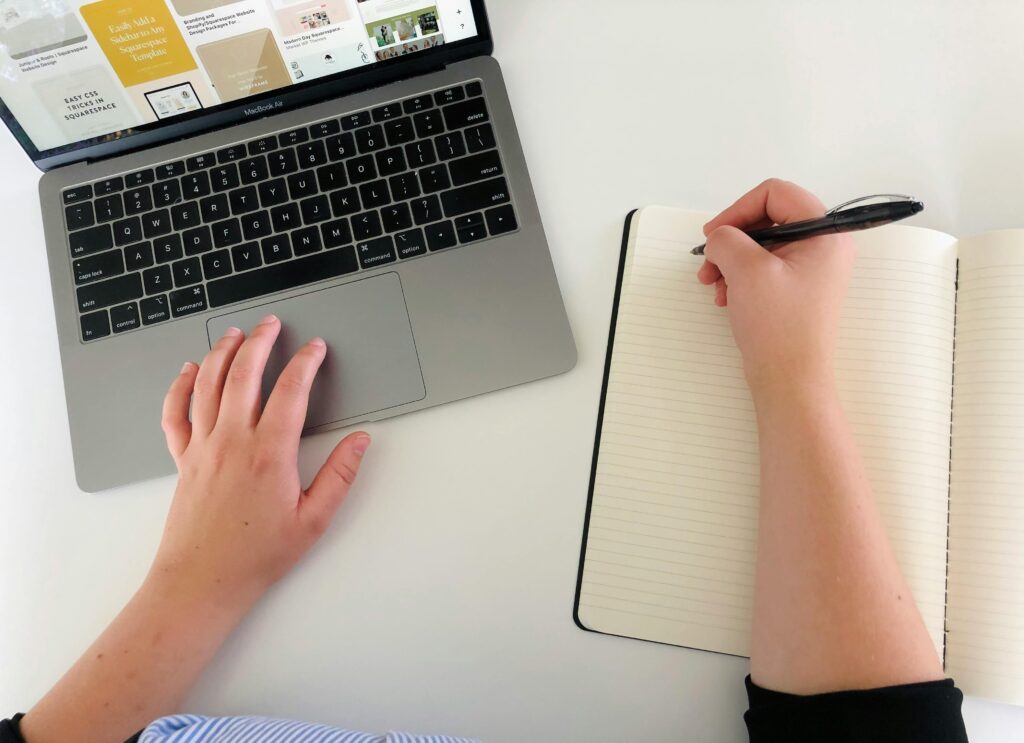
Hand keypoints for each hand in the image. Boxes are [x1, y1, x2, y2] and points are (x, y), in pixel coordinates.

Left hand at [151, 315, 370, 609]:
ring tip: (235, 334)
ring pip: (207, 385)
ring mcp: (203, 447)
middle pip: (243, 375)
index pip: (290, 391)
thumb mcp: (313, 520)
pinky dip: (179, 386)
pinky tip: (187, 371)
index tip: (316, 349)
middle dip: (260, 342)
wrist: (202, 581)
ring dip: (222, 353)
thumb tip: (360, 442)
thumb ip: (339, 475)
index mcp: (269, 453)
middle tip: (273, 324)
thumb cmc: (256, 556)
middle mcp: (232, 441)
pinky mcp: (183, 460)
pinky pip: (175, 413)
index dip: (306, 363)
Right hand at [696, 179, 855, 393]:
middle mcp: (823, 246)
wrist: (790, 380)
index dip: (739, 208)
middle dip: (731, 239)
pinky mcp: (796, 290)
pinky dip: (739, 277)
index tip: (714, 233)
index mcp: (824, 233)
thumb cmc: (778, 326)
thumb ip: (727, 239)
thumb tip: (720, 236)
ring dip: (730, 260)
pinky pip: (763, 268)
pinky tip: (725, 298)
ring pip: (760, 246)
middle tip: (708, 262)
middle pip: (767, 219)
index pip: (776, 193)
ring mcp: (811, 269)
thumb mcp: (746, 270)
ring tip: (713, 285)